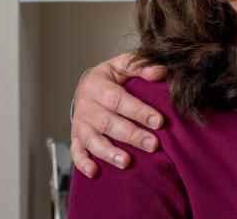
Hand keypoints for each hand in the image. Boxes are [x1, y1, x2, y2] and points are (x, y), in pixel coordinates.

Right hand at [70, 53, 167, 177]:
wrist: (86, 86)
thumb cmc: (109, 77)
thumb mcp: (122, 65)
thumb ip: (140, 66)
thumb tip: (161, 72)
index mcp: (98, 85)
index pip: (119, 100)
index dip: (139, 111)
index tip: (159, 121)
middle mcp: (87, 106)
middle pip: (109, 123)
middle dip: (132, 135)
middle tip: (152, 144)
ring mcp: (80, 124)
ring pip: (93, 141)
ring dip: (109, 153)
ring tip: (126, 162)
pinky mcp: (76, 138)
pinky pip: (77, 152)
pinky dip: (83, 163)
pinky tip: (94, 172)